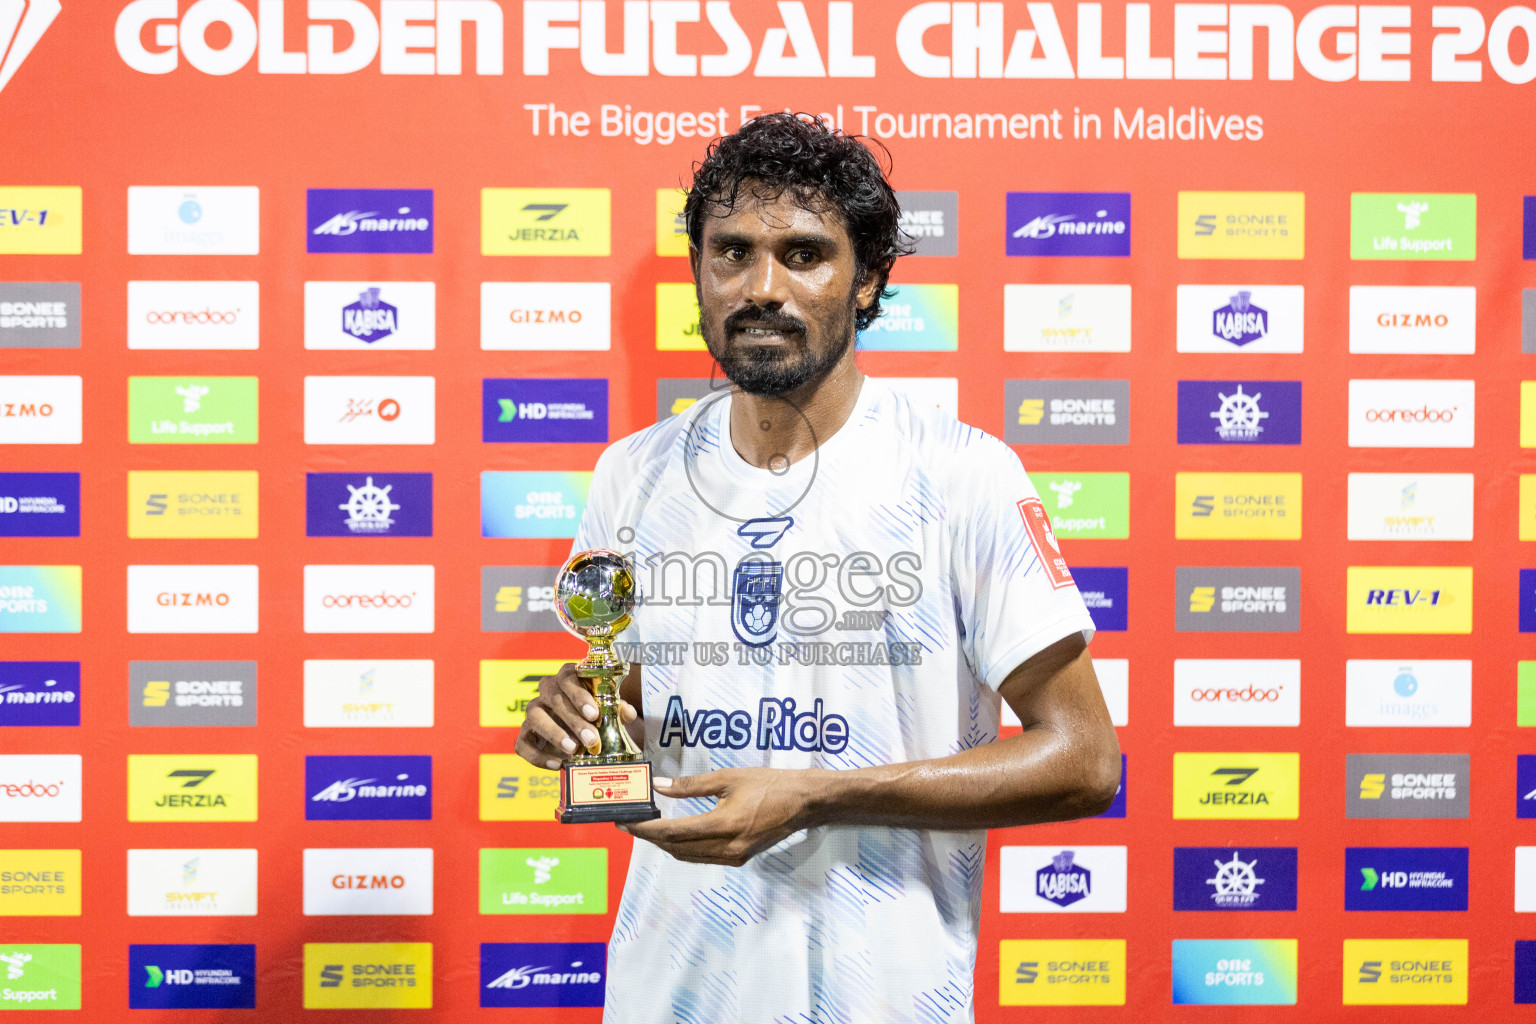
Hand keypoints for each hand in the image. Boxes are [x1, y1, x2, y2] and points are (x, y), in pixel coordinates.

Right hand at [514, 663, 637, 770]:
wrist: (583, 734)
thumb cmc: (597, 717)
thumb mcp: (609, 712)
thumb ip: (617, 710)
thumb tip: (628, 713)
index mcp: (567, 678)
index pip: (568, 678)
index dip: (579, 695)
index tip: (594, 714)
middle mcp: (546, 692)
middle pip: (553, 698)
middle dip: (573, 720)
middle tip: (591, 739)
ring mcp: (534, 712)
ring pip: (534, 716)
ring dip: (554, 733)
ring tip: (573, 749)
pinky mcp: (525, 735)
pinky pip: (523, 744)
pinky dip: (538, 756)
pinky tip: (558, 764)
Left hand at [622, 768, 825, 866]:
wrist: (803, 803)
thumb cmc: (769, 785)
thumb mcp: (729, 778)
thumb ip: (691, 785)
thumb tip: (660, 786)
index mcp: (724, 825)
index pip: (673, 832)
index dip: (645, 828)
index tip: (626, 821)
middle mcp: (728, 847)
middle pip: (676, 847)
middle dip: (649, 836)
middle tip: (630, 822)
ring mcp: (734, 857)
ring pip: (687, 855)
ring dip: (664, 843)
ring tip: (647, 826)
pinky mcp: (739, 859)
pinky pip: (701, 857)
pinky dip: (683, 847)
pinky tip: (674, 833)